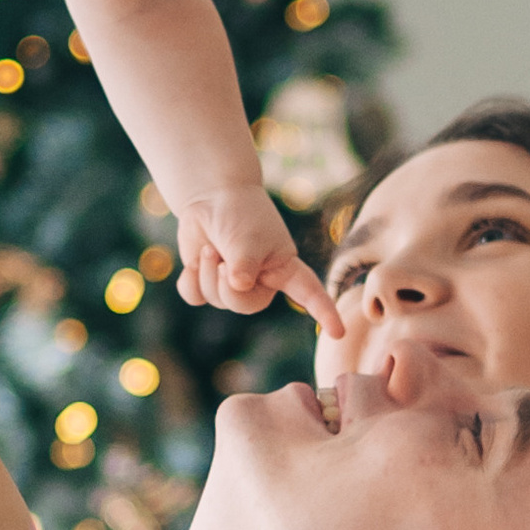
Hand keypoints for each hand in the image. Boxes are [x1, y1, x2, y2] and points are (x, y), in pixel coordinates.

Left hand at [172, 184, 341, 334]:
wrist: (210, 197)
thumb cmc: (239, 213)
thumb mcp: (247, 237)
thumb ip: (244, 265)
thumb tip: (238, 288)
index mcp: (283, 268)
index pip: (309, 294)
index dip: (324, 313)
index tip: (339, 333)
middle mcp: (262, 281)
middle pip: (245, 305)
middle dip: (226, 287)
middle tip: (219, 262)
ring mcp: (234, 284)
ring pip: (218, 300)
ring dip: (206, 274)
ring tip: (210, 249)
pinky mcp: (208, 282)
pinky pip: (196, 298)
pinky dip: (190, 282)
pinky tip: (192, 264)